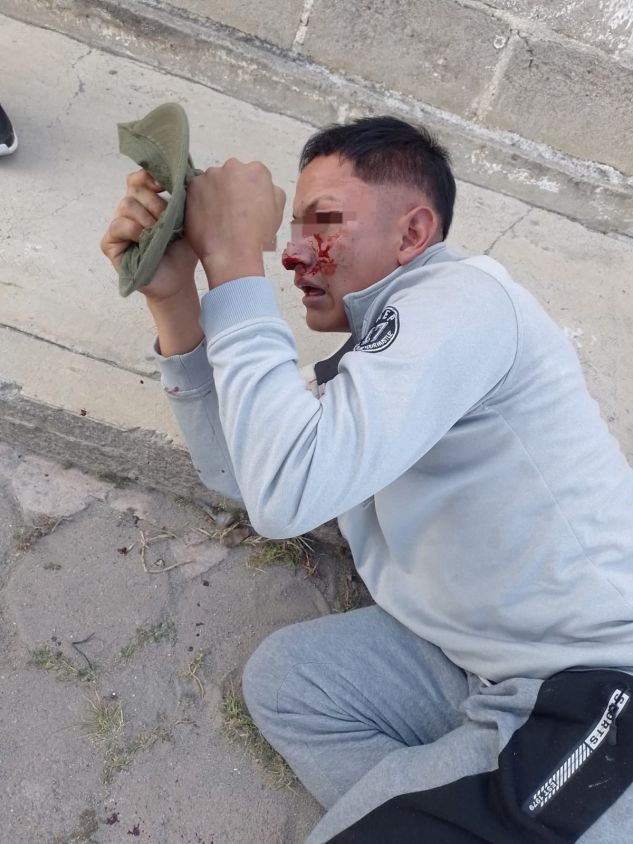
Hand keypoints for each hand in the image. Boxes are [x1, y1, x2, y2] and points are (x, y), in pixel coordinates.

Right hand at [100, 169, 197, 301]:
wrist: (179, 281)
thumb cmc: (183, 251)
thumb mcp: (189, 221)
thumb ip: (185, 199)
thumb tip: (192, 173)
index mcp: (145, 202)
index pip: (139, 178)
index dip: (149, 176)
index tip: (164, 184)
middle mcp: (129, 211)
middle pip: (134, 190)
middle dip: (154, 202)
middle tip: (168, 219)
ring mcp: (118, 227)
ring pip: (126, 205)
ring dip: (146, 217)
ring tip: (159, 232)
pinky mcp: (111, 245)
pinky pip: (117, 226)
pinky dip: (133, 230)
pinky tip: (145, 239)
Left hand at [185, 159, 285, 286]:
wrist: (232, 251)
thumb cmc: (257, 234)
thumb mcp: (278, 212)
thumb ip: (273, 192)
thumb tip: (265, 188)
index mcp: (257, 171)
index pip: (253, 175)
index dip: (250, 192)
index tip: (246, 205)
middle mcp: (233, 166)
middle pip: (232, 174)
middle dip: (232, 188)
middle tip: (232, 210)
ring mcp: (211, 175)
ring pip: (213, 181)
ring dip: (215, 192)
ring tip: (217, 216)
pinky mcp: (194, 186)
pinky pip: (197, 189)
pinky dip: (200, 200)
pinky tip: (205, 216)